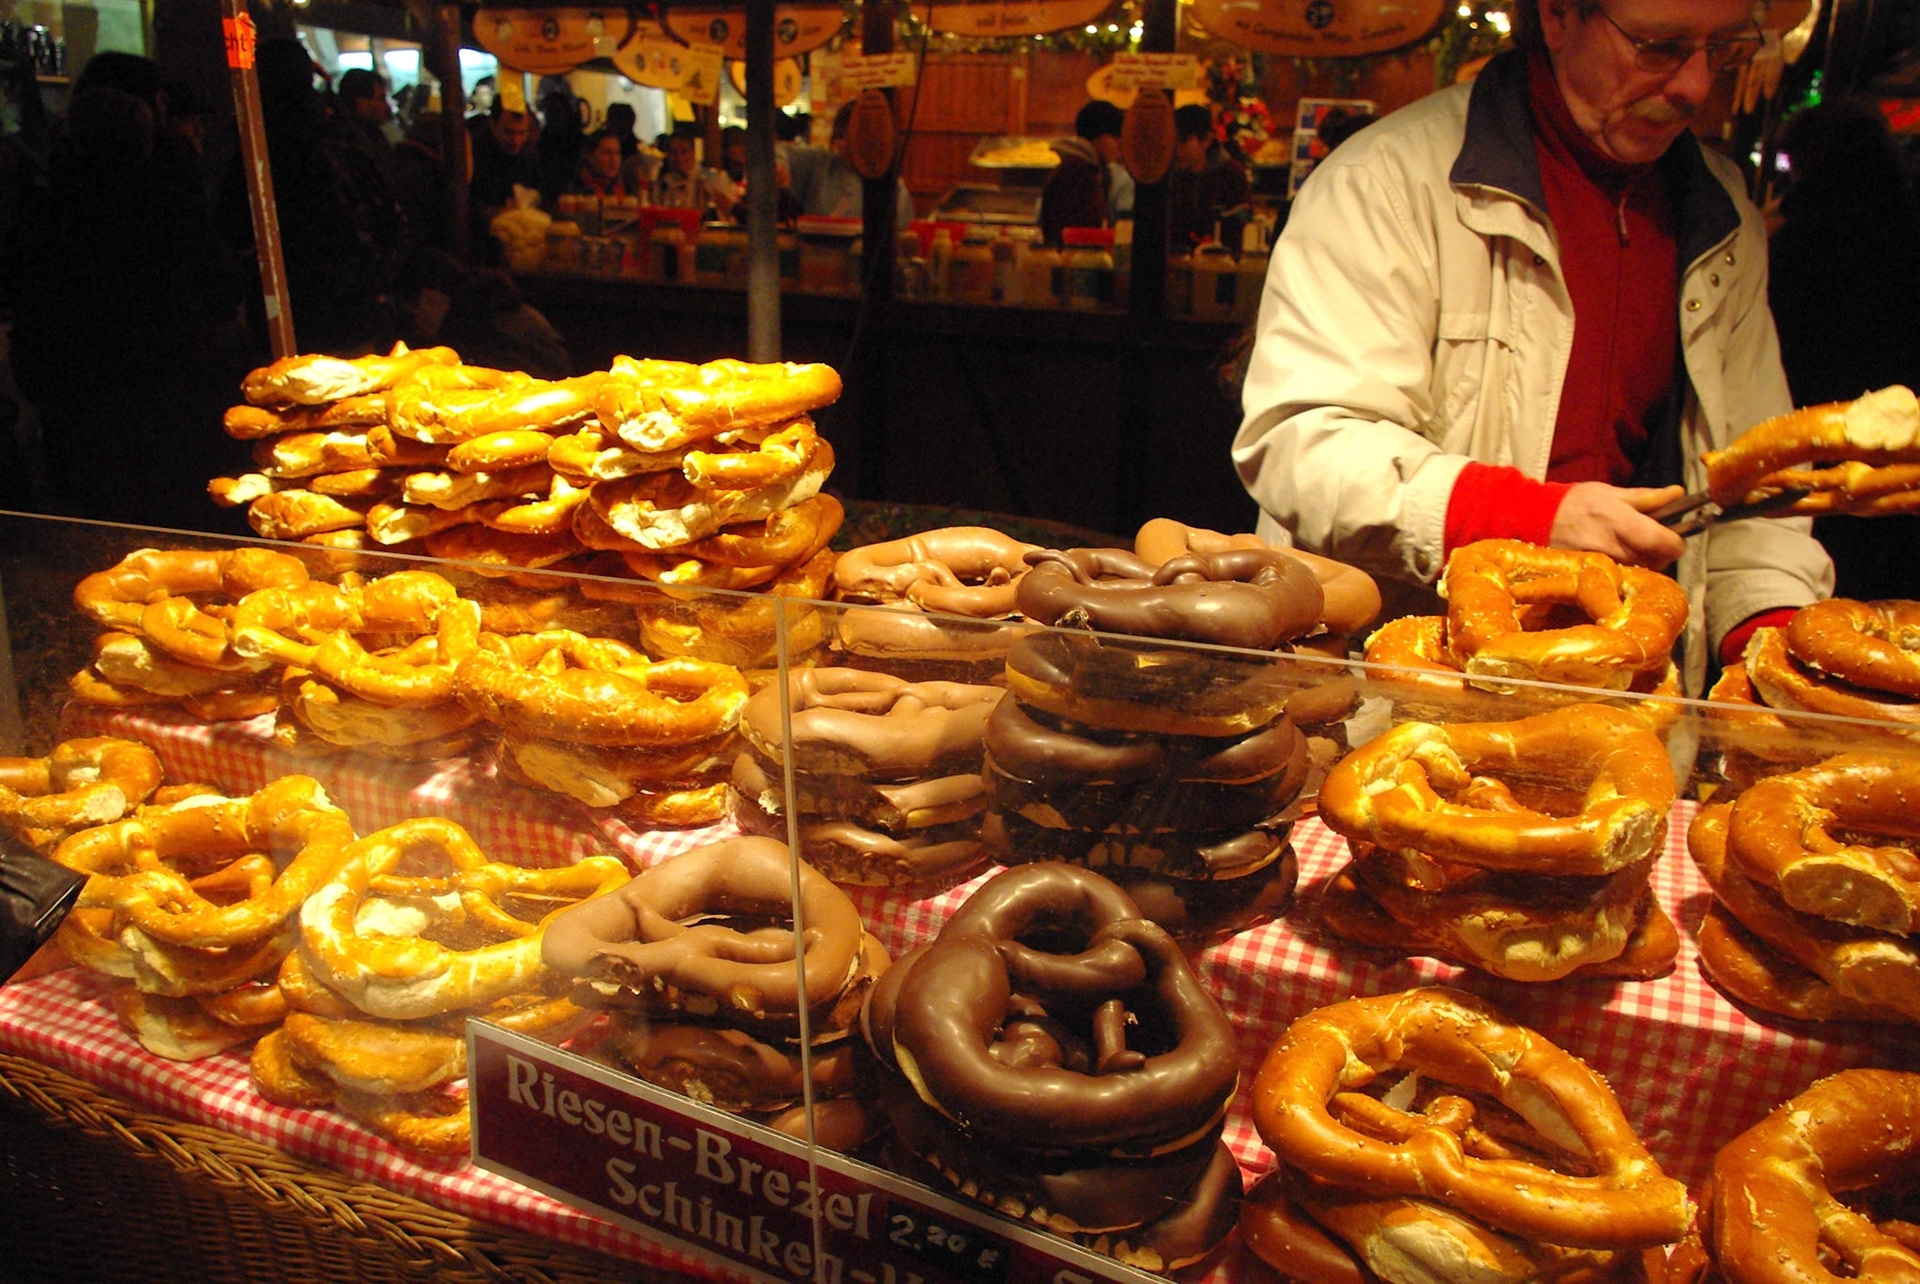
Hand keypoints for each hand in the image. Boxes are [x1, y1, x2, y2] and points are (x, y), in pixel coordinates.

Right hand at [1548, 482, 1686, 568]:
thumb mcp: (1610, 492)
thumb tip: (1677, 494)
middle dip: (1660, 552)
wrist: (1535, 520)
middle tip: (1651, 539)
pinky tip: (1617, 556)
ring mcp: (1602, 565)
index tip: (1674, 536)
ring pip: (1640, 571)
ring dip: (1644, 561)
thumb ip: (1646, 498)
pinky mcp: (1593, 575)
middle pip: (1656, 562)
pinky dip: (1627, 568)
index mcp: (1620, 522)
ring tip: (1632, 546)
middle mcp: (1612, 548)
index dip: (1676, 542)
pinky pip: (1622, 577)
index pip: (1664, 543)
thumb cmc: (1574, 502)